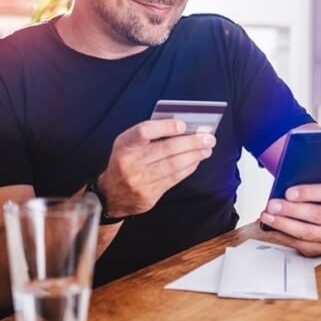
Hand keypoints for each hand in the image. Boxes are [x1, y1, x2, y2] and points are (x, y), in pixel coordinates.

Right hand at [98, 119, 215, 217]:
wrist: (111, 195)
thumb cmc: (126, 161)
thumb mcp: (129, 144)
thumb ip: (151, 135)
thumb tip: (184, 127)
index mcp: (124, 144)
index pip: (145, 131)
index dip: (166, 127)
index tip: (183, 125)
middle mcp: (130, 162)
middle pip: (167, 149)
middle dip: (192, 142)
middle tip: (208, 138)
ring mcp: (139, 180)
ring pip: (173, 165)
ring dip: (194, 156)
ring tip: (206, 149)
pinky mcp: (149, 195)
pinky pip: (174, 179)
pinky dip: (188, 168)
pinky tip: (196, 161)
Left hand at [259, 183, 320, 255]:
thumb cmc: (320, 200)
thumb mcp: (318, 188)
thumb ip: (304, 186)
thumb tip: (282, 188)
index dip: (307, 193)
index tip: (288, 192)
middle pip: (316, 215)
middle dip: (291, 210)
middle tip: (273, 205)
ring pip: (306, 232)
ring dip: (283, 225)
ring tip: (268, 217)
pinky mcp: (319, 248)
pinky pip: (299, 244)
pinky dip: (282, 236)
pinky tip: (272, 229)